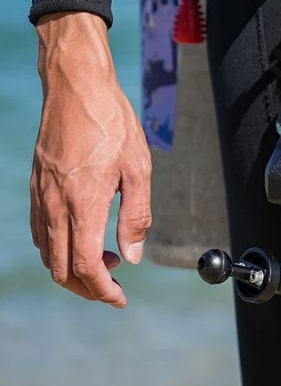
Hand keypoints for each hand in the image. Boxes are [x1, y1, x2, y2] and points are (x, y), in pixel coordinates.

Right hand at [30, 12, 151, 306]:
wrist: (77, 87)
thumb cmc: (113, 122)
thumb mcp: (138, 166)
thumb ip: (136, 214)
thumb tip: (132, 256)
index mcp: (83, 202)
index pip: (84, 266)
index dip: (101, 290)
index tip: (119, 299)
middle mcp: (55, 204)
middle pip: (60, 268)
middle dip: (86, 287)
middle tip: (113, 285)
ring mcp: (41, 195)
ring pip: (47, 252)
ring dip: (72, 267)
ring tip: (105, 258)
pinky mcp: (37, 184)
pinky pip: (41, 230)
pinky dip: (58, 247)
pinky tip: (81, 235)